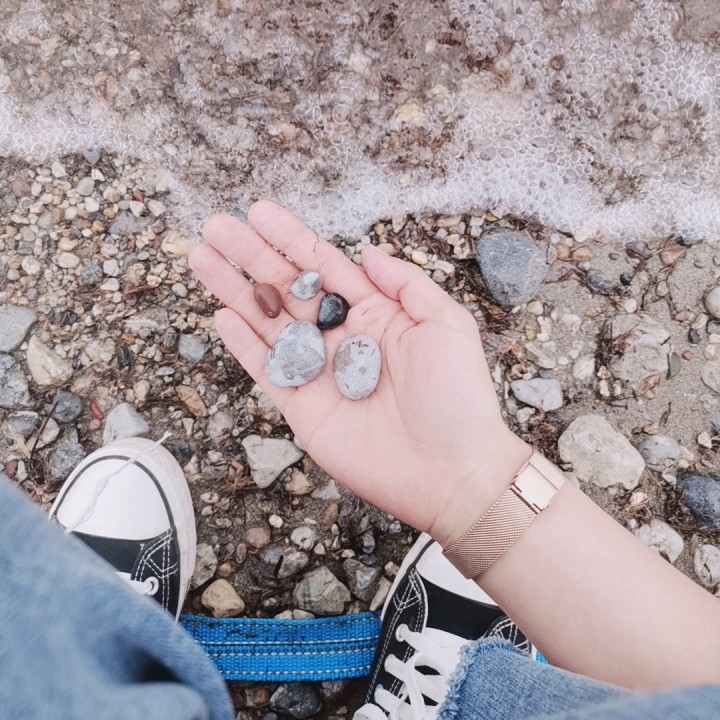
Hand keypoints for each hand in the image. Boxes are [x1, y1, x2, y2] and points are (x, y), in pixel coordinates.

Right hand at [189, 201, 528, 545]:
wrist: (450, 471)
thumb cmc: (458, 397)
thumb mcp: (445, 324)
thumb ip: (404, 283)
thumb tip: (365, 251)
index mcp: (375, 314)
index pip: (323, 267)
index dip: (290, 239)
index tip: (258, 212)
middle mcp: (342, 338)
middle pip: (286, 289)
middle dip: (251, 257)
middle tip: (216, 227)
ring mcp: (320, 373)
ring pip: (267, 324)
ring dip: (235, 292)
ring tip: (202, 259)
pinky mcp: (303, 408)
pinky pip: (266, 370)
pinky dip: (243, 344)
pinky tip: (222, 315)